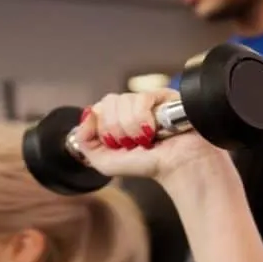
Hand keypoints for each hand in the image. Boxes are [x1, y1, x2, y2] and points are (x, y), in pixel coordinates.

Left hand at [76, 90, 224, 181]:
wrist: (177, 166)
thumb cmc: (149, 165)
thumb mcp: (105, 162)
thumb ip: (85, 141)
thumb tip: (87, 114)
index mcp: (114, 118)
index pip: (97, 108)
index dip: (104, 128)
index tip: (117, 145)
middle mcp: (129, 107)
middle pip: (107, 102)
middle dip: (117, 130)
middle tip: (133, 143)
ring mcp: (146, 100)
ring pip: (123, 101)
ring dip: (133, 128)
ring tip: (147, 139)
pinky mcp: (162, 95)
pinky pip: (141, 99)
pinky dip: (144, 120)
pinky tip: (154, 130)